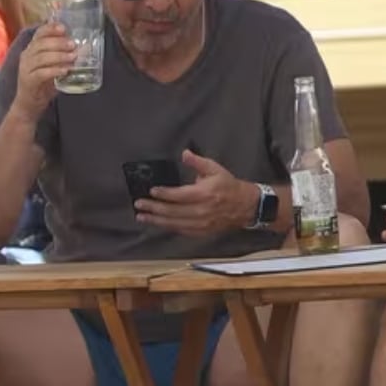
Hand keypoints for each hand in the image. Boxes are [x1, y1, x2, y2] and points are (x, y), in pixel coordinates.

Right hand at [9, 22, 75, 120]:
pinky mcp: (28, 81)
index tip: (64, 28)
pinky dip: (54, 70)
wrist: (29, 104)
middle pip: (41, 44)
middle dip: (58, 42)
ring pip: (41, 57)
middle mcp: (26, 56)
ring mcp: (25, 69)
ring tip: (72, 57)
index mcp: (31, 49)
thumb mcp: (54, 67)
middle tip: (73, 44)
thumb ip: (65, 57)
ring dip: (59, 56)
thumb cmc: (43, 84)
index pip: (39, 34)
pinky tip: (65, 70)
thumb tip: (85, 48)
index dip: (50, 29)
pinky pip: (41, 73)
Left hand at [134, 150, 255, 236]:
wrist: (246, 206)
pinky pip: (181, 230)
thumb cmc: (228, 186)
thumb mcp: (215, 169)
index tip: (151, 191)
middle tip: (138, 204)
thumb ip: (198, 162)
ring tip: (141, 216)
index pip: (179, 195)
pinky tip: (157, 223)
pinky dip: (168, 227)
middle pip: (173, 211)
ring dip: (156, 220)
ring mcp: (201, 223)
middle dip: (154, 208)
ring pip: (174, 223)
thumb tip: (184, 153)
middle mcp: (202, 210)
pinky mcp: (202, 231)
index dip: (164, 193)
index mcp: (205, 194)